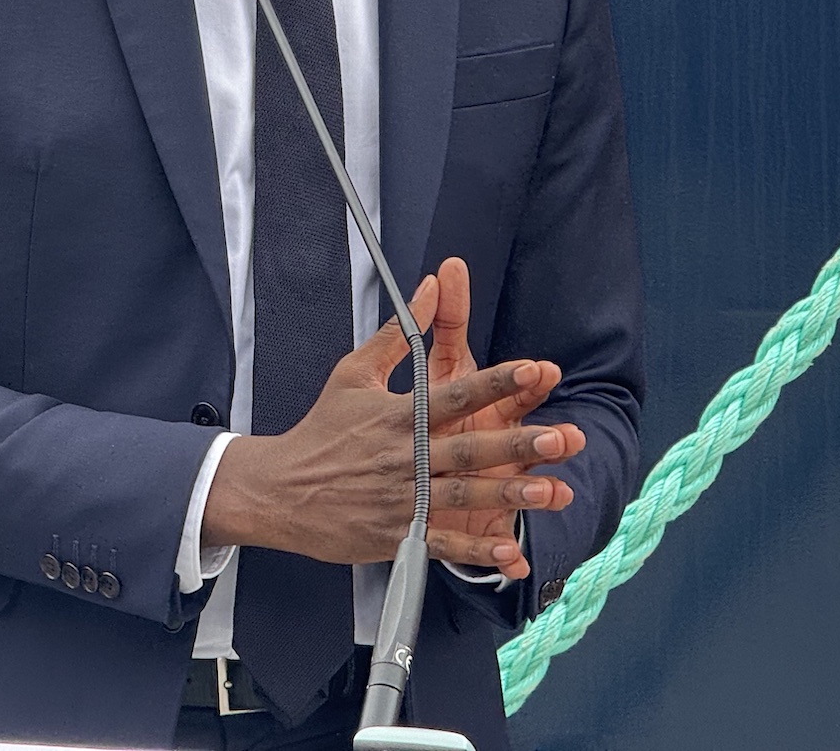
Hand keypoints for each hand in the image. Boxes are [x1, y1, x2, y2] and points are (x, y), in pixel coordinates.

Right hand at [200, 277, 578, 567]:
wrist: (279, 489)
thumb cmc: (322, 429)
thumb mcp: (352, 373)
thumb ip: (395, 334)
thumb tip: (428, 286)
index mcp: (397, 416)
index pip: (454, 395)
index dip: (496, 382)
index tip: (534, 370)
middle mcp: (404, 456)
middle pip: (468, 449)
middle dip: (515, 444)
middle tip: (560, 437)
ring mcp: (401, 499)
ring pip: (463, 496)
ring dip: (508, 495)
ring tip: (551, 491)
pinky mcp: (396, 535)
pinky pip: (442, 544)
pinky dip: (476, 552)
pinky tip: (510, 554)